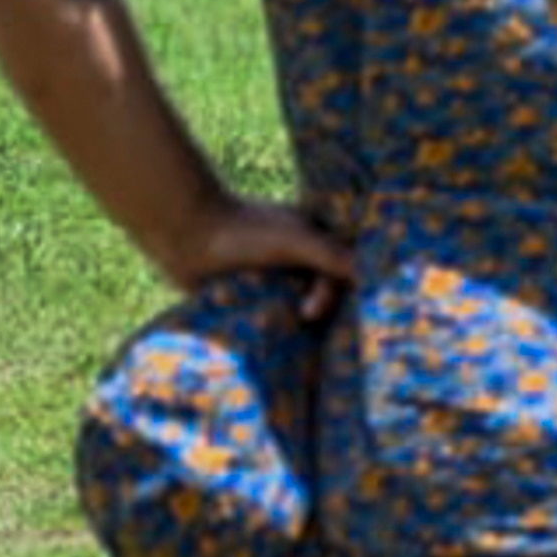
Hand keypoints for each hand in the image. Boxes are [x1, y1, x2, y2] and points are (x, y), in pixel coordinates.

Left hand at [162, 193, 353, 314]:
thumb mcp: (295, 242)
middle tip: (297, 317)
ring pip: (292, 309)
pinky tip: (256, 326)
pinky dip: (262, 322)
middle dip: (309, 309)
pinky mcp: (249, 299)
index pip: (339, 275)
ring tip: (265, 322)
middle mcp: (297, 262)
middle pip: (319, 295)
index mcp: (314, 242)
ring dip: (283, 318)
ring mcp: (272, 281)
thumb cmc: (245, 231)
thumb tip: (369, 276)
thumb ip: (333, 257)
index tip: (313, 310)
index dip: (332, 294)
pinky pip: (266, 318)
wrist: (186, 236)